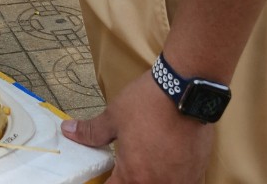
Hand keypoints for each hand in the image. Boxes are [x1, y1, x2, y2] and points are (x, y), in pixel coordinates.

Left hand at [62, 70, 213, 183]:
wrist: (186, 91)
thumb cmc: (149, 103)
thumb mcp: (114, 116)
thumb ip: (91, 132)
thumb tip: (68, 131)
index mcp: (134, 176)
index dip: (107, 182)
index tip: (108, 173)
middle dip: (130, 178)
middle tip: (127, 164)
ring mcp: (181, 182)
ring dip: (152, 177)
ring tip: (149, 160)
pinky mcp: (198, 174)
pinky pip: (181, 183)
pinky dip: (172, 176)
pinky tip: (168, 161)